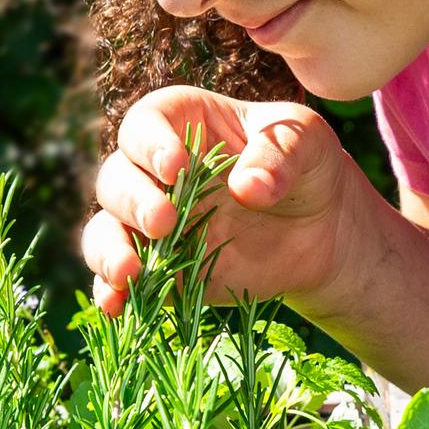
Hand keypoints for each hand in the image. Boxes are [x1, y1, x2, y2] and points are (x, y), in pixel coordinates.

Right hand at [83, 86, 356, 315]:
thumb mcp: (309, 142)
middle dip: (131, 200)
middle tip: (164, 222)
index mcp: (184, 124)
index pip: (146, 122)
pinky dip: (110, 291)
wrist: (323, 231)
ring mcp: (152, 222)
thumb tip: (247, 189)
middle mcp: (155, 170)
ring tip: (130, 271)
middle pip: (116, 177)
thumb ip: (280, 153)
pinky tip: (116, 307)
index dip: (150, 142)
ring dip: (108, 249)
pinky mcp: (159, 267)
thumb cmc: (309, 167)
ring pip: (105, 228)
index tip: (175, 168)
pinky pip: (120, 279)